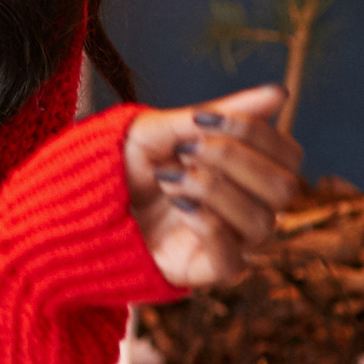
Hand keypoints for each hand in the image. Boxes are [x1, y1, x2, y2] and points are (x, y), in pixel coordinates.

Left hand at [125, 85, 304, 287]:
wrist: (75, 204)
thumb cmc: (124, 165)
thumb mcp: (161, 130)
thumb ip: (218, 114)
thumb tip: (280, 94)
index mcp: (245, 170)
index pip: (288, 154)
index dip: (257, 133)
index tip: (202, 119)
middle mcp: (247, 207)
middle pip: (285, 188)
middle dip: (236, 159)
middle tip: (185, 149)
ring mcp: (230, 241)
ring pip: (262, 222)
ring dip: (214, 190)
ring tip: (168, 178)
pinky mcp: (206, 270)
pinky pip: (234, 259)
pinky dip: (208, 225)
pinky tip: (176, 204)